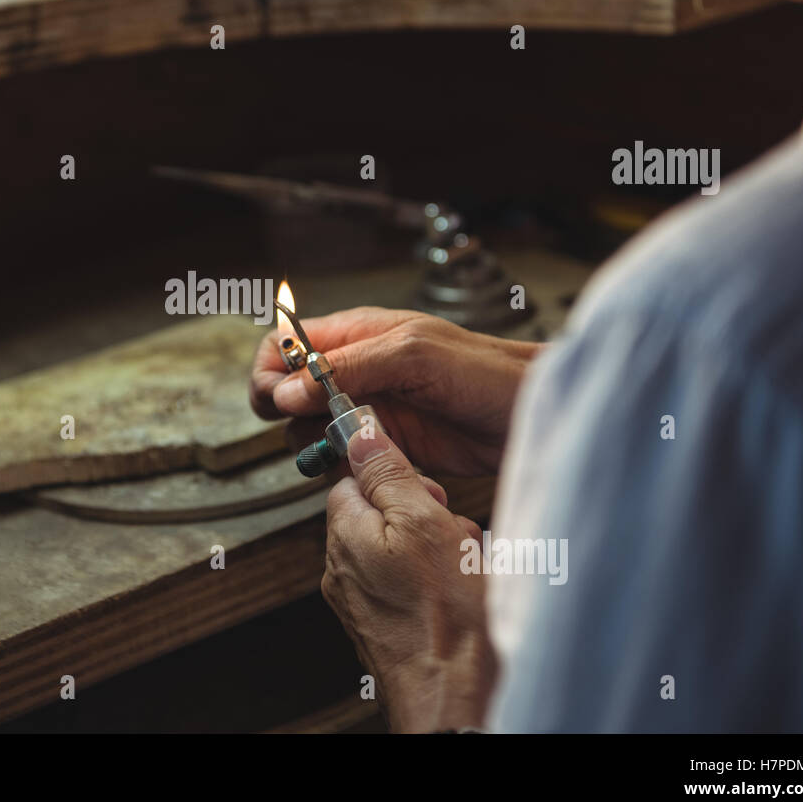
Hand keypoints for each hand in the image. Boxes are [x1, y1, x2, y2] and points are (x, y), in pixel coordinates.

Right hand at [250, 306, 540, 475]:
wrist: (532, 418)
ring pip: (309, 429)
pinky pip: (340, 457)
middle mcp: (357, 371)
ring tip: (345, 448)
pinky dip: (341, 467)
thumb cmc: (486, 372)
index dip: (270, 370)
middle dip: (287, 413)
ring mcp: (369, 410)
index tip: (275, 398)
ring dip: (314, 444)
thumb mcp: (413, 355)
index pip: (286, 343)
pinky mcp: (384, 447)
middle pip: (288, 391)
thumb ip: (348, 367)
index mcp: (358, 334)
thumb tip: (285, 390)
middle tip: (310, 428)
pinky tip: (363, 465)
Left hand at [322, 429, 494, 732]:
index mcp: (344, 535)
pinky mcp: (386, 629)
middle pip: (384, 515)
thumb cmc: (446, 616)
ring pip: (404, 551)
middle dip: (426, 516)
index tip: (428, 492)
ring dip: (441, 550)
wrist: (458, 697)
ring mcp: (363, 603)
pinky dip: (440, 584)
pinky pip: (413, 587)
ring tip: (465, 569)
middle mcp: (343, 570)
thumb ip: (388, 473)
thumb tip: (359, 431)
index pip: (354, 480)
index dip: (396, 478)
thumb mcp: (424, 519)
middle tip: (454, 534)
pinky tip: (464, 595)